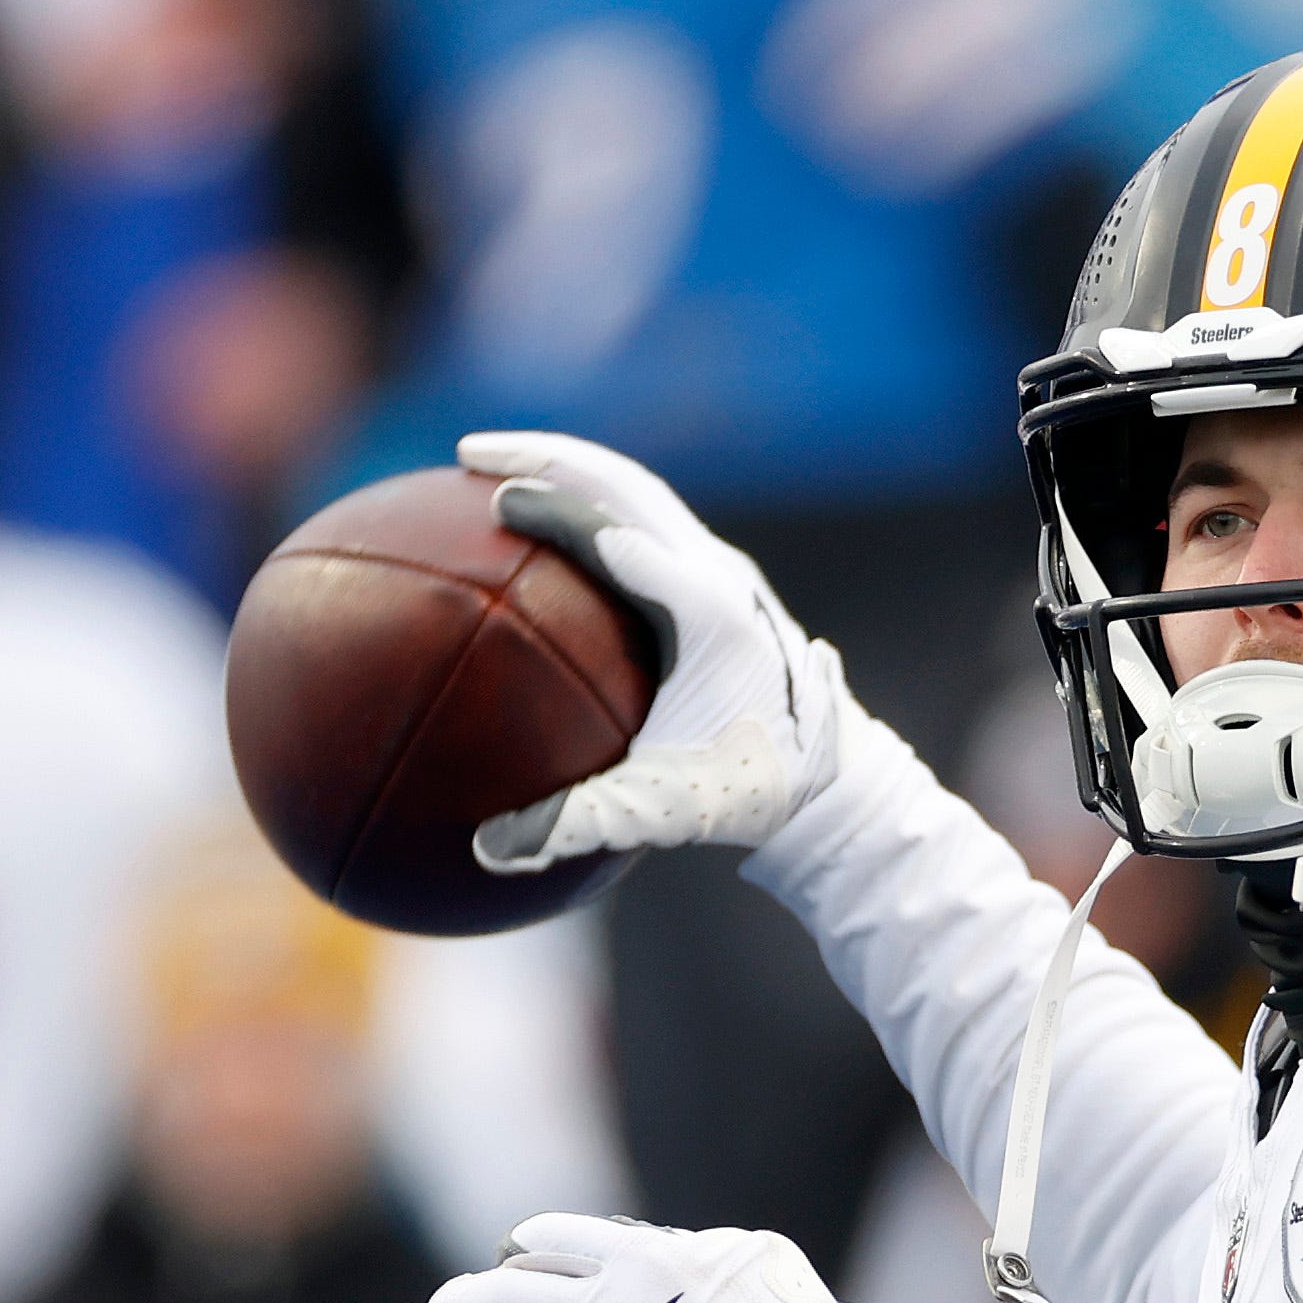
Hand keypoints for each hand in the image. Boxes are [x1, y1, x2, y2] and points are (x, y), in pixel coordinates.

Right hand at [457, 431, 848, 868]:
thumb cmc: (750, 791)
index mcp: (708, 613)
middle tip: (468, 452)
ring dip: (570, 471)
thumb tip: (489, 850)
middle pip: (625, 486)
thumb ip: (579, 824)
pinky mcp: (721, 581)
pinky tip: (542, 530)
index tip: (494, 499)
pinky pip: (646, 521)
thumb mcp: (664, 809)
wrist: (834, 781)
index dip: (556, 509)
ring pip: (638, 494)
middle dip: (546, 457)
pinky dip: (592, 507)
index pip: (619, 538)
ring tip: (495, 469)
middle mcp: (720, 575)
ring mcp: (724, 571)